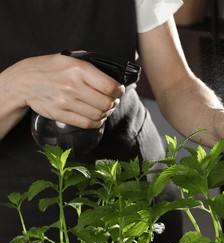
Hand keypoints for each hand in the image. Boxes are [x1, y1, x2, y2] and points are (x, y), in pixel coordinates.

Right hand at [3, 52, 123, 128]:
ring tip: (105, 109)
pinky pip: (86, 123)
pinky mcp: (60, 114)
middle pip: (106, 103)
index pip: (109, 86)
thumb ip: (90, 63)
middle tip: (113, 101)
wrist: (24, 81)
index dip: (119, 91)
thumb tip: (112, 73)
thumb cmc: (49, 68)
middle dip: (114, 103)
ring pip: (98, 114)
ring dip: (106, 113)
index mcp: (78, 69)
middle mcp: (72, 86)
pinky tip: (97, 117)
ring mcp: (66, 102)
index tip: (118, 91)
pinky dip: (96, 122)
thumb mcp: (70, 58)